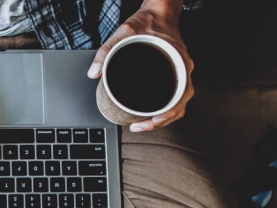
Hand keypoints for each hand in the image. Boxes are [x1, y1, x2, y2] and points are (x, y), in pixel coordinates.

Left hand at [87, 1, 194, 131]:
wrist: (160, 11)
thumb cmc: (147, 21)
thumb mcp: (124, 32)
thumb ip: (106, 51)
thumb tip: (93, 73)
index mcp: (179, 62)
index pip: (180, 98)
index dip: (165, 115)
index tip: (147, 122)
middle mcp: (183, 70)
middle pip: (178, 106)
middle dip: (160, 121)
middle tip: (138, 127)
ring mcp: (180, 72)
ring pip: (177, 104)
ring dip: (162, 117)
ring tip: (142, 124)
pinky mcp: (174, 73)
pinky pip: (174, 96)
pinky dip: (163, 108)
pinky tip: (149, 112)